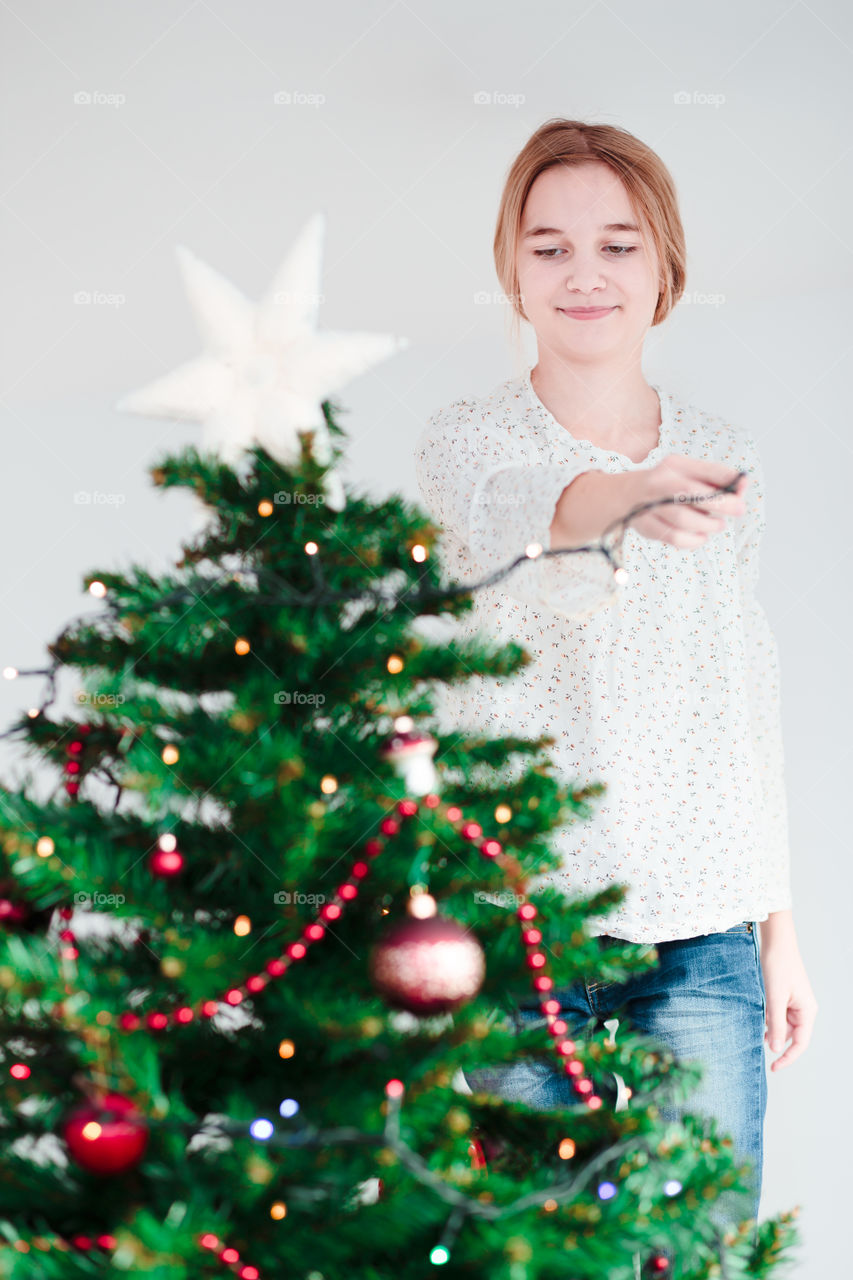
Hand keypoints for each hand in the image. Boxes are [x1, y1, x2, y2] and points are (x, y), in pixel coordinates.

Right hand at [628, 454, 749, 548]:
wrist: (624, 497)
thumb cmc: (666, 484)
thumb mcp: (686, 472)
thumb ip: (714, 478)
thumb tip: (742, 484)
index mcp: (673, 465)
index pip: (702, 469)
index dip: (726, 478)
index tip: (743, 487)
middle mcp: (658, 483)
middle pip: (690, 492)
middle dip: (720, 503)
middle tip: (738, 509)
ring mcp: (648, 505)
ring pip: (682, 519)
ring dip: (707, 524)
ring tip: (718, 525)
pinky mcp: (645, 526)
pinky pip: (673, 538)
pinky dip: (693, 540)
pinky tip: (701, 536)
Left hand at [759, 914, 818, 1070]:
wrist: (776, 942)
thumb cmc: (778, 966)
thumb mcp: (775, 998)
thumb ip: (776, 1025)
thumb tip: (776, 1049)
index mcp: (807, 1011)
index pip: (800, 1043)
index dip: (788, 1058)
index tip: (774, 1068)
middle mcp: (803, 1009)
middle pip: (792, 1035)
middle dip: (776, 1041)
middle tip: (758, 1046)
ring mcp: (794, 1002)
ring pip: (783, 1025)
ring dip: (771, 1029)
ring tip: (756, 1031)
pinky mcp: (784, 995)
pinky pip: (777, 1014)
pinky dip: (768, 1018)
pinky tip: (757, 1018)